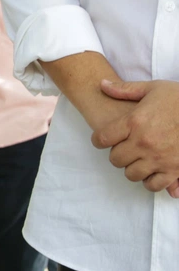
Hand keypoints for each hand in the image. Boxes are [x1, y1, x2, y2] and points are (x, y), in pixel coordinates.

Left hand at [92, 79, 178, 197]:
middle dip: (117, 154)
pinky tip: (152, 171)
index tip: (102, 140)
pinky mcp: (175, 169)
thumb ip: (125, 89)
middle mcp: (144, 142)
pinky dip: (151, 180)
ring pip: (132, 174)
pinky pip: (154, 184)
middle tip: (124, 149)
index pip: (102, 138)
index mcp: (135, 121)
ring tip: (138, 160)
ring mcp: (159, 158)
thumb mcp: (153, 88)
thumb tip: (101, 85)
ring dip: (132, 167)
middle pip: (115, 159)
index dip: (99, 140)